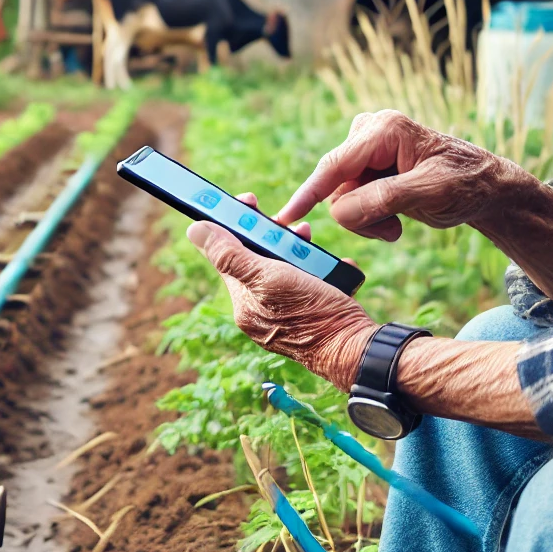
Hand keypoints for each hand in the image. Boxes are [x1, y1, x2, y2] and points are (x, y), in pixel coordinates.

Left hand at [186, 192, 378, 391]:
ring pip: (285, 267)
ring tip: (310, 237)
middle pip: (258, 259)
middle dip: (273, 235)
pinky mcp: (312, 312)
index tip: (249, 201)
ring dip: (298, 247)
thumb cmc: (313, 314)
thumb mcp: (268, 278)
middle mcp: (261, 310)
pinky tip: (330, 263)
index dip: (235, 224)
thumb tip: (194, 229)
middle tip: (290, 224)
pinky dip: (319, 267)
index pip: (228, 254)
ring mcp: (287, 313)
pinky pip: (310, 280)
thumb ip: (230, 255)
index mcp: (244, 303)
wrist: (358, 350)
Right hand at [277, 109, 502, 241]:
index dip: (309, 194)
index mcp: (384, 130)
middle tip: (392, 229)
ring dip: (366, 218)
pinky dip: (369, 216)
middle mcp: (371, 134)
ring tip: (397, 224)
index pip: (335, 165)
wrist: (487, 189)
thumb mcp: (428, 193)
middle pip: (337, 185)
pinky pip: (351, 199)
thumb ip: (382, 200)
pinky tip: (394, 219)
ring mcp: (368, 152)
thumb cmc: (466, 184)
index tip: (285, 217)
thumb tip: (339, 211)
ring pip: (342, 197)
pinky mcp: (370, 168)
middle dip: (360, 213)